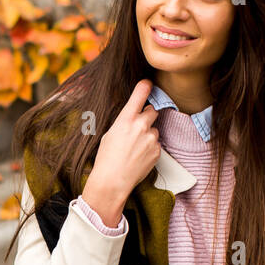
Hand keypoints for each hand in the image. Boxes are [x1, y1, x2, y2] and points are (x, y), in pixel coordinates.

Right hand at [81, 79, 162, 223]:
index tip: (148, 83)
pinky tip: (139, 157)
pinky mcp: (157, 151)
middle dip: (147, 116)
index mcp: (126, 119)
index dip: (145, 86)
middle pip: (152, 111)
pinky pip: (156, 145)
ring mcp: (151, 138)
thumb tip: (134, 118)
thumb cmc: (106, 158)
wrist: (113, 181)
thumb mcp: (110, 134)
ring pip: (154, 130)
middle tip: (137, 127)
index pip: (139, 94)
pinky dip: (150, 149)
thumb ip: (124, 122)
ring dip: (148, 135)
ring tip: (134, 149)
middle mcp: (141, 125)